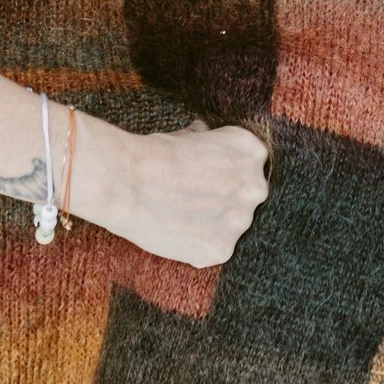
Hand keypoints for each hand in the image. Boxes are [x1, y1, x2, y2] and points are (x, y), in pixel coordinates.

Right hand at [86, 117, 270, 267]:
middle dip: (225, 195)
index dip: (226, 166)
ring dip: (213, 221)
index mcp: (251, 151)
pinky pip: (215, 247)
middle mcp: (254, 186)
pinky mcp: (221, 250)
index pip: (250, 161)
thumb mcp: (187, 135)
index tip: (208, 171)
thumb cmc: (153, 154)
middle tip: (195, 195)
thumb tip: (204, 134)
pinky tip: (177, 231)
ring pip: (232, 223)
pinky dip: (198, 244)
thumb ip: (207, 140)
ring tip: (181, 214)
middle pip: (247, 194)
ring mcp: (240, 221)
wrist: (128, 184)